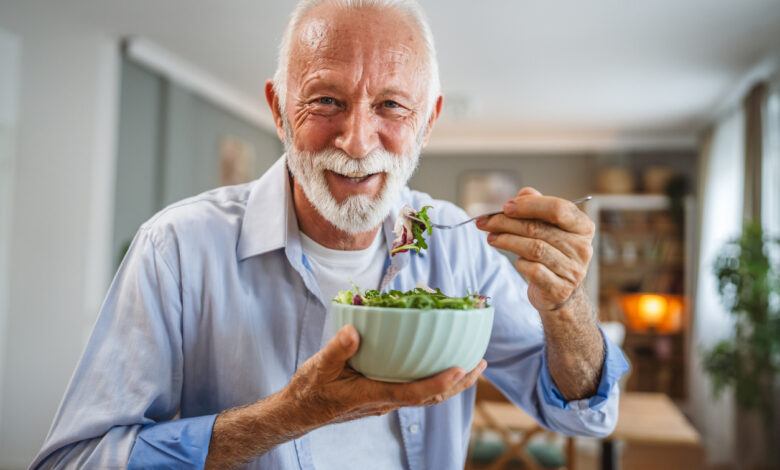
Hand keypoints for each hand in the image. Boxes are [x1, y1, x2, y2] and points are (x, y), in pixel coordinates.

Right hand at [283, 324, 486, 426]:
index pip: (414, 393)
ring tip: (471, 365)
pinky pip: (415, 389)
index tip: (460, 368)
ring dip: (451, 383)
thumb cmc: (310, 391)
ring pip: (426, 396)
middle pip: (431, 397)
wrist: (299, 411)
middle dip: (459, 383)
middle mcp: (385, 401)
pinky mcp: (382, 395)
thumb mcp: (319, 367)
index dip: (439, 383)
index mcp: (373, 395)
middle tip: (481, 364)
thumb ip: (337, 350)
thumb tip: (354, 330)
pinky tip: (437, 364)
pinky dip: (433, 379)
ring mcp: (385, 400)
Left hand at [476, 187, 594, 311]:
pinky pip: (533, 270)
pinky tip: (515, 260)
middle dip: (506, 223)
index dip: (529, 205)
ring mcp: (572, 269)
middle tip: (485, 222)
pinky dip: (520, 263)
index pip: (558, 208)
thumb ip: (537, 207)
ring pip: (534, 248)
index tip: (505, 207)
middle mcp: (581, 247)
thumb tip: (523, 194)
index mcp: (582, 226)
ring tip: (491, 237)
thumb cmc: (552, 253)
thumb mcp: (548, 227)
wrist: (559, 291)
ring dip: (506, 241)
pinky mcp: (559, 288)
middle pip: (538, 228)